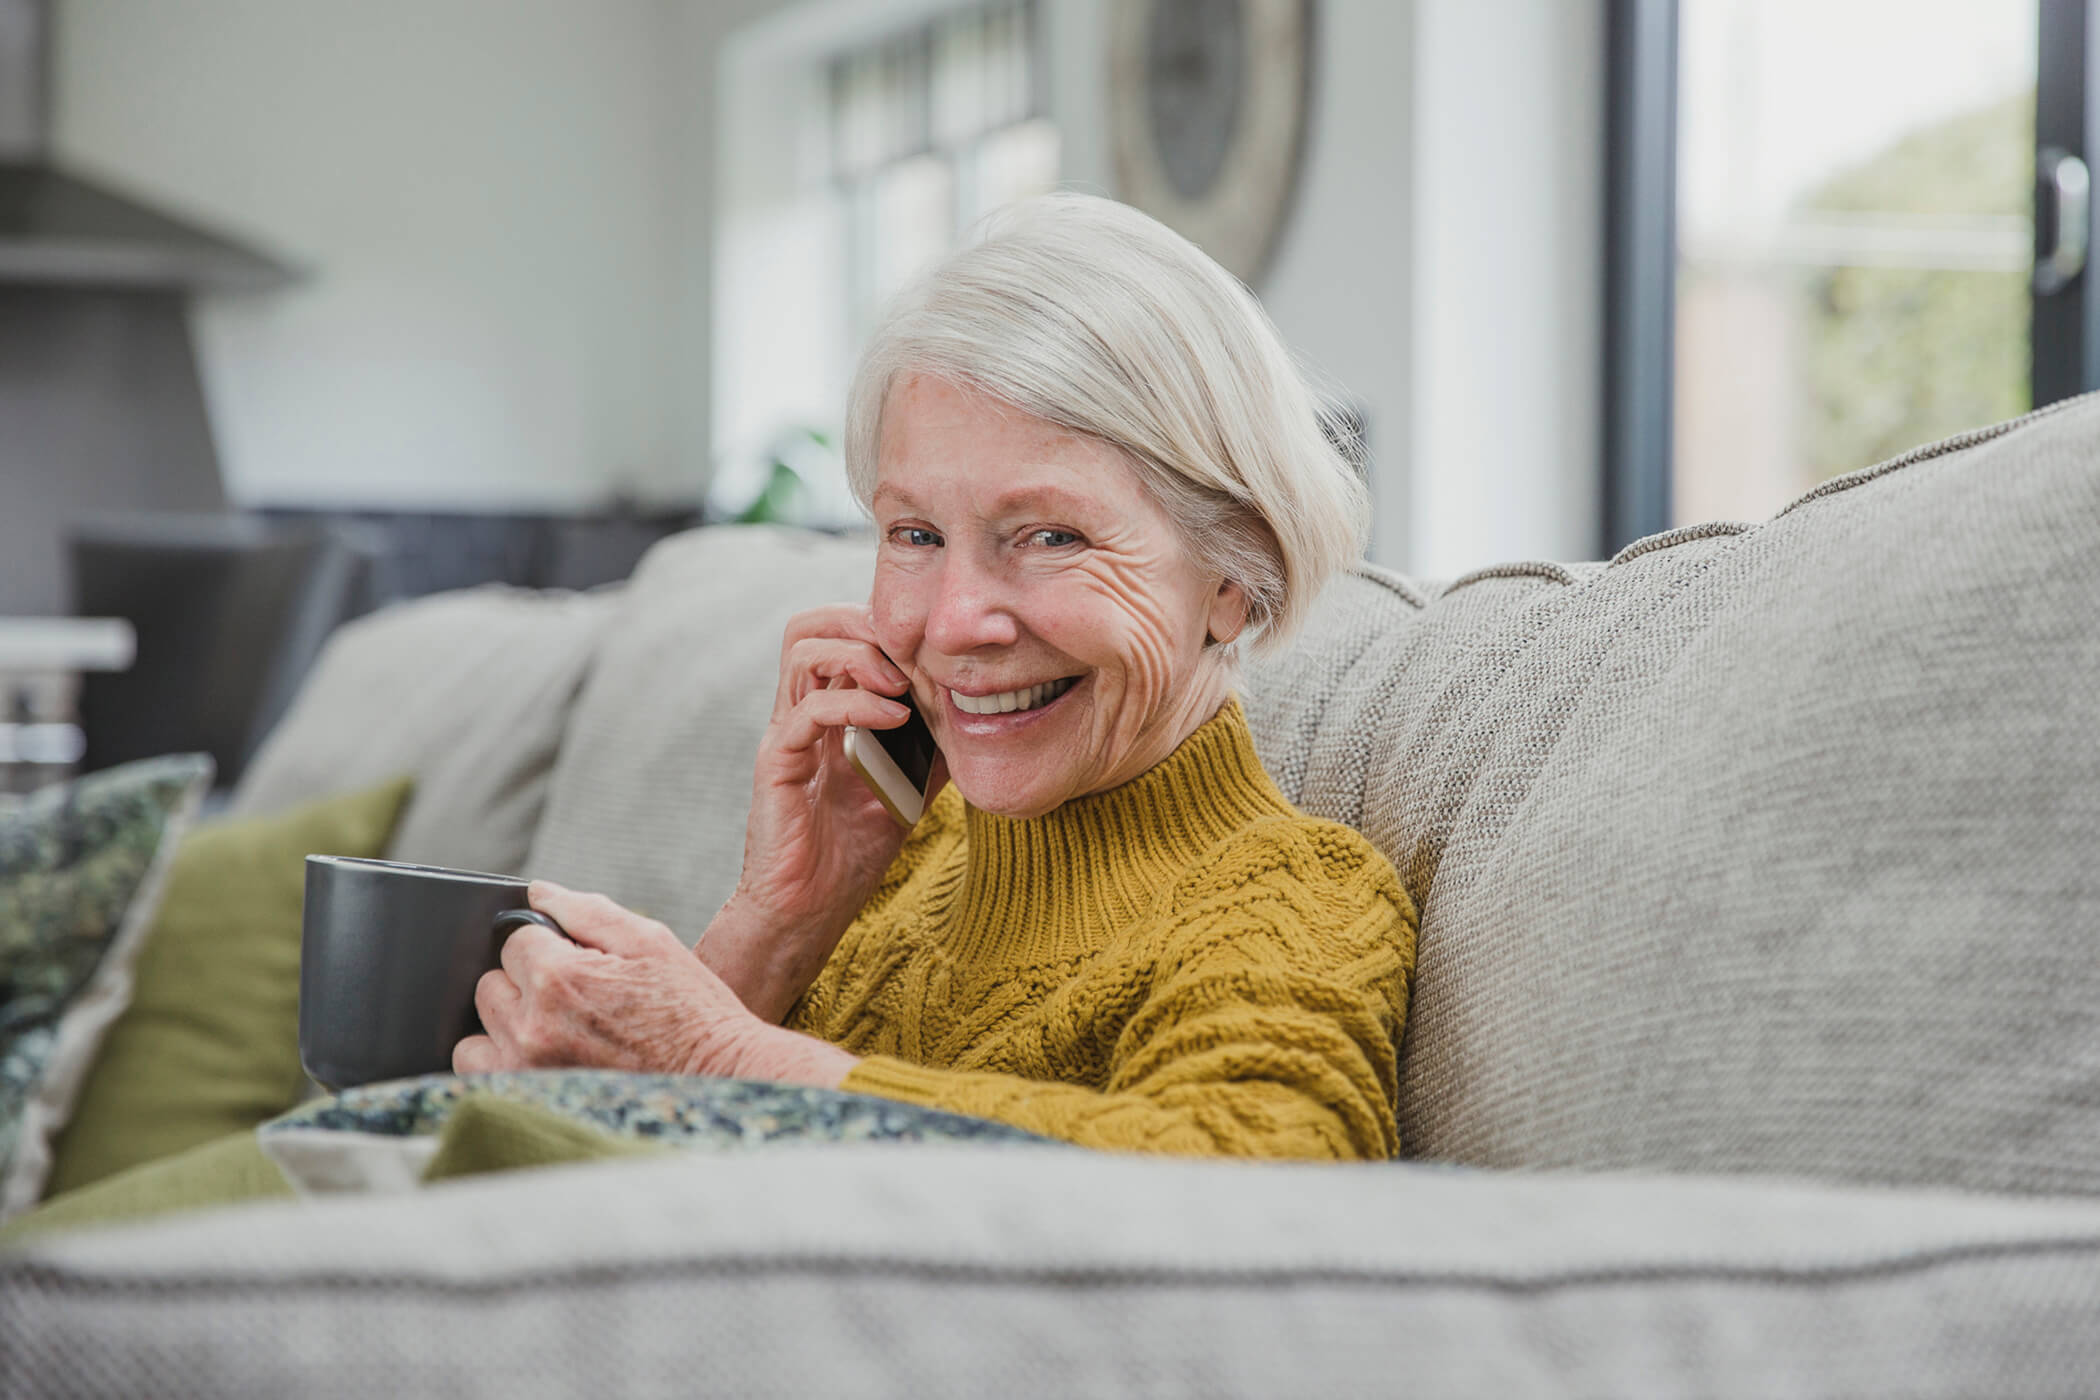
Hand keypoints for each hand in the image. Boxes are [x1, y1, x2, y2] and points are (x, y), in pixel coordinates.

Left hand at [452, 881, 859, 1087]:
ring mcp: (526, 1072)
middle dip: (523, 983)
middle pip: (489, 985)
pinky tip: (541, 1060)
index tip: (577, 962)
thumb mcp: (649, 941)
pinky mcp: (528, 1105)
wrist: (720, 1080)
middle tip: (574, 997)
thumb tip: (537, 892)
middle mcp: (532, 1028)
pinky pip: (479, 1076)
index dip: (546, 945)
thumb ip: (585, 910)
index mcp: (559, 978)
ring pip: (476, 1034)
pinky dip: (500, 1065)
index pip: (513, 940)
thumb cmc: (691, 1010)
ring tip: (552, 1032)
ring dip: (504, 1027)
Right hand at [701, 603, 946, 1021]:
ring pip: (802, 649)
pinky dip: (856, 702)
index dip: (885, 627)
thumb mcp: (912, 784)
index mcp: (829, 709)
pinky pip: (808, 709)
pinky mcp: (778, 762)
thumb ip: (935, 743)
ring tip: (902, 681)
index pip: (841, 632)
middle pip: (812, 624)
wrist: (811, 910)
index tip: (935, 651)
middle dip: (866, 621)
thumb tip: (984, 711)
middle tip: (914, 654)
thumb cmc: (855, 849)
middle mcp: (801, 711)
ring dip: (860, 651)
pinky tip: (895, 718)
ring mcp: (787, 733)